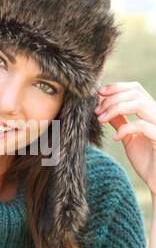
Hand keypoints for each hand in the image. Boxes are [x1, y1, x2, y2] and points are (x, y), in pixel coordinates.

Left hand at [94, 81, 155, 196]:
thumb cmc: (146, 160)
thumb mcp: (128, 137)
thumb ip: (119, 121)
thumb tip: (103, 107)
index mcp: (150, 112)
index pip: (135, 88)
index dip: (116, 87)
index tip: (98, 93)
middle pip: (135, 92)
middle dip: (112, 98)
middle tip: (97, 111)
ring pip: (139, 103)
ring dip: (116, 108)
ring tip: (101, 119)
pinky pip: (141, 125)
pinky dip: (125, 129)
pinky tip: (115, 138)